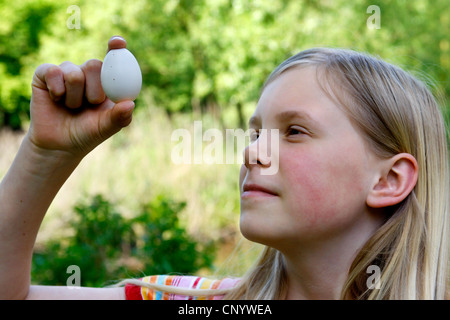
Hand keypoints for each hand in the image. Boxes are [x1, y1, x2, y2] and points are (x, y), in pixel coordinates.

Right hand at [27, 36, 134, 157]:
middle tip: (91, 104)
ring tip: (72, 108)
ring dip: (74, 97)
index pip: (113, 58)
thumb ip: (120, 117)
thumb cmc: (87, 134)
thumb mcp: (106, 127)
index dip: (117, 48)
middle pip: (95, 64)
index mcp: (106, 82)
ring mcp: (66, 71)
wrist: (60, 144)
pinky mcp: (46, 74)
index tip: (118, 43)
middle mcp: (87, 73)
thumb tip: (131, 104)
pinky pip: (53, 71)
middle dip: (95, 89)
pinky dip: (57, 90)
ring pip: (74, 73)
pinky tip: (56, 100)